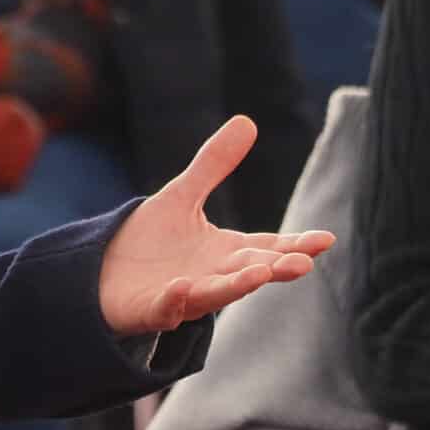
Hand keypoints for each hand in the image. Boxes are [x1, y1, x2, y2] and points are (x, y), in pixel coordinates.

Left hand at [99, 116, 334, 334]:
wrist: (104, 272)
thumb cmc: (151, 240)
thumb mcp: (182, 196)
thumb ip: (213, 164)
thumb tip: (248, 121)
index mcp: (225, 252)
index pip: (268, 247)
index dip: (295, 244)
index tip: (325, 239)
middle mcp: (212, 276)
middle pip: (249, 272)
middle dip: (274, 268)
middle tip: (303, 263)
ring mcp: (184, 296)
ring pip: (215, 294)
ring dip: (236, 286)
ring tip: (259, 275)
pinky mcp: (152, 309)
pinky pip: (165, 308)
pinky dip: (175, 300)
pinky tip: (181, 287)